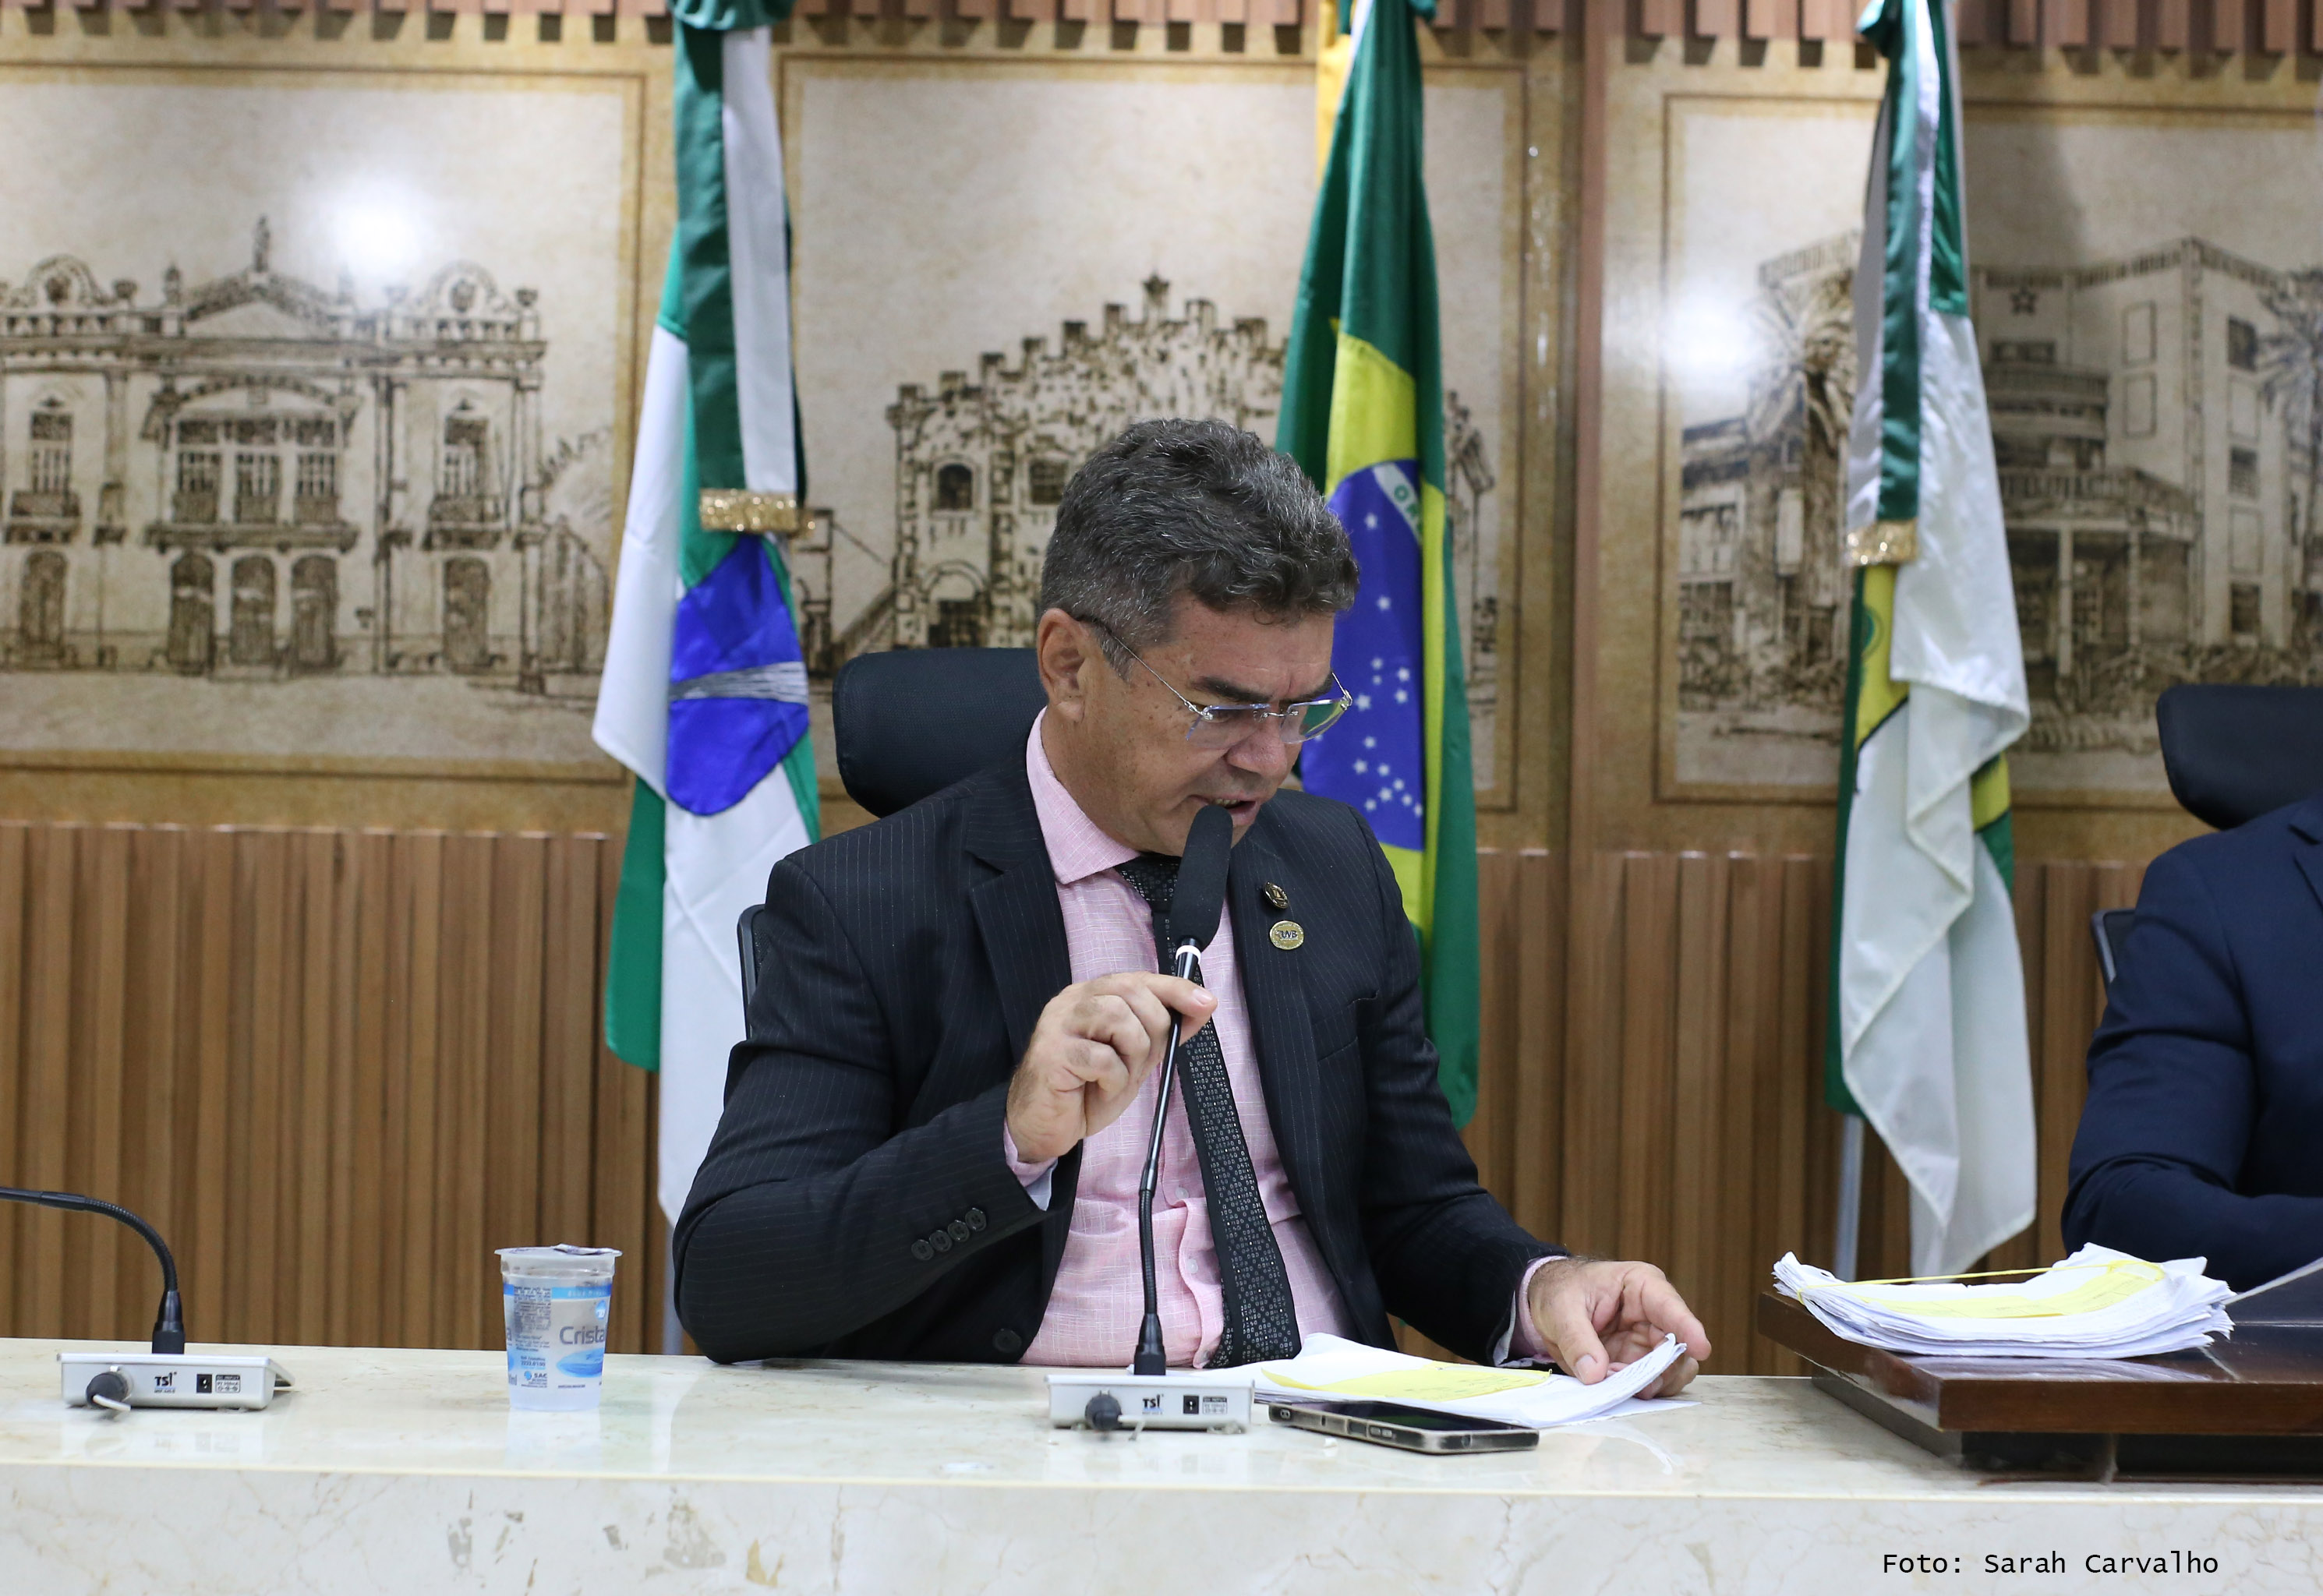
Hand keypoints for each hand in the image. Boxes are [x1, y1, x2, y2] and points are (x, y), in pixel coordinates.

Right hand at [1004, 972, 1215, 1165]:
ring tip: (1120, 1076)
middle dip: (1154, 1029)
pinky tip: (1101, 1089)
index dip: (1175, 988)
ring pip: (1117, 1018)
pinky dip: (1114, 1079)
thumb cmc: (1086, 1089)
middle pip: (1131, 992)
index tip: (1206, 1003)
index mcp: (1091, 996)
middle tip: (1144, 1061)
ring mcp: (1058, 1024)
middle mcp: (1072, 1001)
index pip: (1138, 979)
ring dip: (1133, 1054)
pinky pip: (1101, 1058)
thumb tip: (1202, 1007)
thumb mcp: (1134, 1058)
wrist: (1044, 1126)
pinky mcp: (1051, 1053)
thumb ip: (1161, 1032)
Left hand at [1525, 1257, 1709, 1397]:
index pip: (1670, 1307)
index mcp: (1641, 1286)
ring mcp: (1648, 1342)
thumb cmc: (1560, 1292)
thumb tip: (1595, 1374)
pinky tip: (1614, 1387)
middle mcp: (1654, 1315)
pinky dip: (1636, 1391)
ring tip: (1618, 1383)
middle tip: (1635, 1384)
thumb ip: (1577, 1340)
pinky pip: (1651, 1384)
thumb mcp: (1560, 1309)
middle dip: (1660, 1370)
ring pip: (1670, 1371)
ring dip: (1648, 1384)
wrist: (1545, 1302)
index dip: (1688, 1328)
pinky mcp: (1637, 1363)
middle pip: (1676, 1348)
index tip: (1701, 1348)